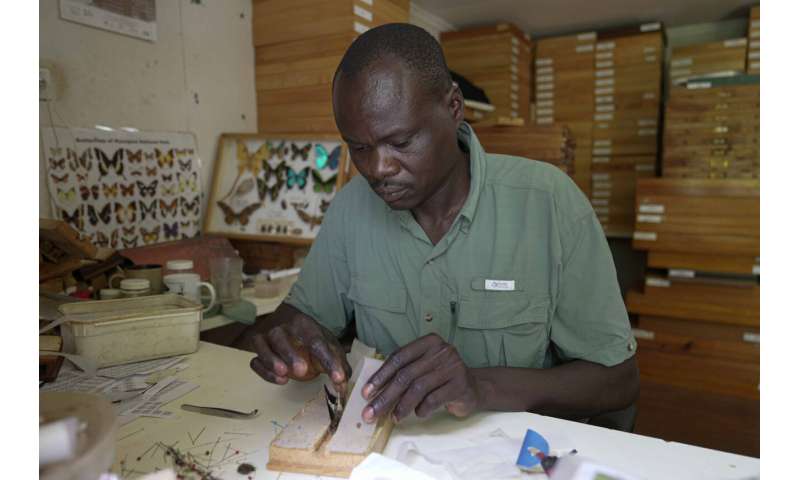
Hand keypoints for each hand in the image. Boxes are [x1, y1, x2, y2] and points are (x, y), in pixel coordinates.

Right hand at [249, 311, 350, 394]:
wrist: (293, 332)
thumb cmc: (312, 341)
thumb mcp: (329, 348)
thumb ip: (338, 365)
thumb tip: (342, 383)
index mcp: (304, 323)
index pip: (316, 340)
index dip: (328, 359)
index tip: (338, 378)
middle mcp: (283, 327)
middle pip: (281, 336)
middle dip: (290, 354)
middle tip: (302, 371)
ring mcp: (267, 337)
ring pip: (262, 344)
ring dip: (271, 360)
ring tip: (285, 374)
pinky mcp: (259, 351)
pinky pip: (255, 360)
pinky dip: (264, 371)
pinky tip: (280, 379)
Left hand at [360, 333, 482, 423]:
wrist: (473, 387)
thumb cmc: (440, 378)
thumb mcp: (423, 367)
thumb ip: (403, 372)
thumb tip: (372, 392)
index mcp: (428, 342)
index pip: (398, 357)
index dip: (380, 376)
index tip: (366, 393)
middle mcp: (441, 350)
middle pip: (406, 374)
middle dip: (386, 396)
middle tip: (371, 413)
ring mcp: (453, 366)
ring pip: (419, 388)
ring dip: (402, 406)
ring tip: (394, 418)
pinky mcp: (460, 384)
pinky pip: (434, 399)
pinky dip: (422, 409)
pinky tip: (418, 414)